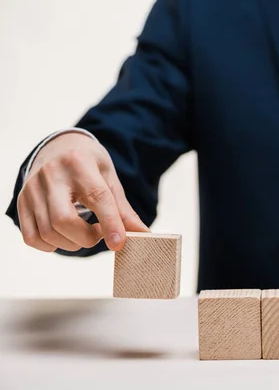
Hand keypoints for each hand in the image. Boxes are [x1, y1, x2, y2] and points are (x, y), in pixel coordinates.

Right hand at [17, 132, 148, 252]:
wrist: (59, 147)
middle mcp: (51, 174)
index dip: (110, 223)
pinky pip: (32, 237)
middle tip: (98, 234)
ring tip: (84, 233)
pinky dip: (51, 245)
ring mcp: (32, 188)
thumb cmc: (89, 164)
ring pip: (48, 232)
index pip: (96, 197)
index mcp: (79, 163)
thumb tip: (143, 235)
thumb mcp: (110, 179)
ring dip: (72, 243)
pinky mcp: (21, 201)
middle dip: (86, 238)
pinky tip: (65, 236)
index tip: (119, 243)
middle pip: (63, 219)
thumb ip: (123, 210)